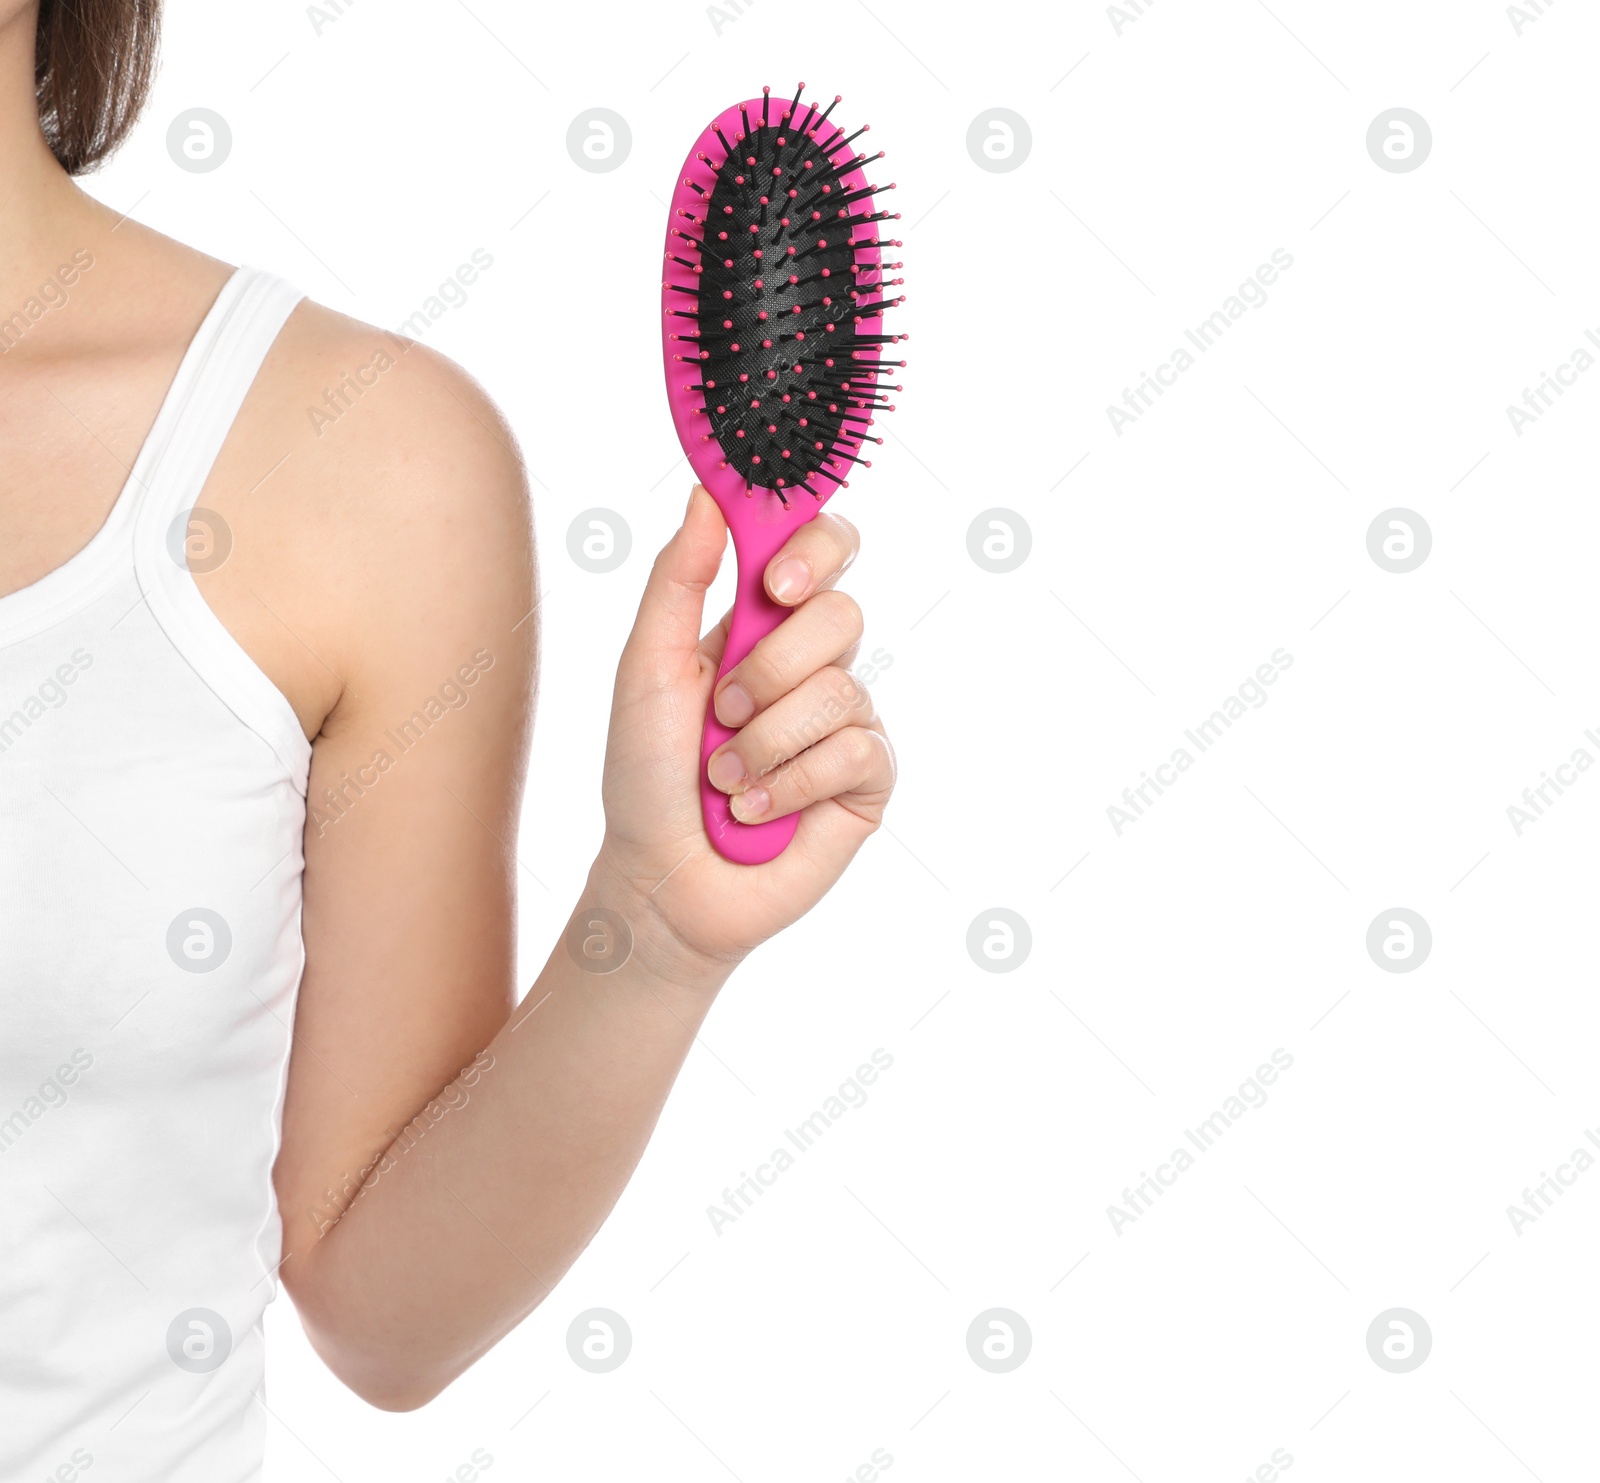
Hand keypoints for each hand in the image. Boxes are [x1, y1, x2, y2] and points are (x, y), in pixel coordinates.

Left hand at [594, 484, 895, 979]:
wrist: (660, 879)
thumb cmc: (645, 776)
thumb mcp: (646, 668)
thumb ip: (678, 579)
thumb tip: (708, 494)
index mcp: (764, 625)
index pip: (825, 551)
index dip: (816, 549)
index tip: (774, 581)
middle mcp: (815, 666)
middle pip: (843, 613)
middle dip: (769, 668)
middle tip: (722, 710)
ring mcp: (846, 723)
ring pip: (842, 690)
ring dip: (764, 740)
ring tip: (724, 779)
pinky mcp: (868, 781)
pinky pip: (856, 752)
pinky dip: (790, 783)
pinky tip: (756, 811)